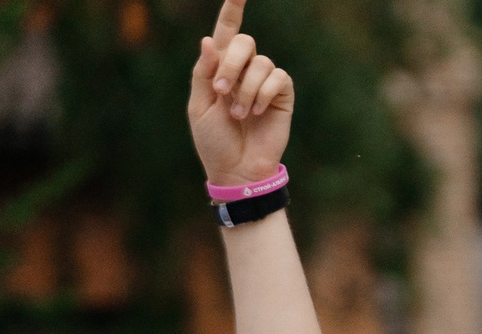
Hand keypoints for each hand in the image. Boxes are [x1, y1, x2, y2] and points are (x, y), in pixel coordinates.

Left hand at [187, 0, 294, 188]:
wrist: (237, 170)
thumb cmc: (214, 141)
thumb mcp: (199, 106)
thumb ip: (204, 73)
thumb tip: (209, 40)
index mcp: (219, 68)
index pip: (226, 31)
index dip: (233, 10)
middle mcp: (244, 70)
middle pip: (243, 42)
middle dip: (231, 65)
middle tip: (221, 92)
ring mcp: (264, 82)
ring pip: (261, 63)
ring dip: (246, 88)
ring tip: (240, 114)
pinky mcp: (282, 96)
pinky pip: (277, 78)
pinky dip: (263, 93)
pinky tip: (257, 112)